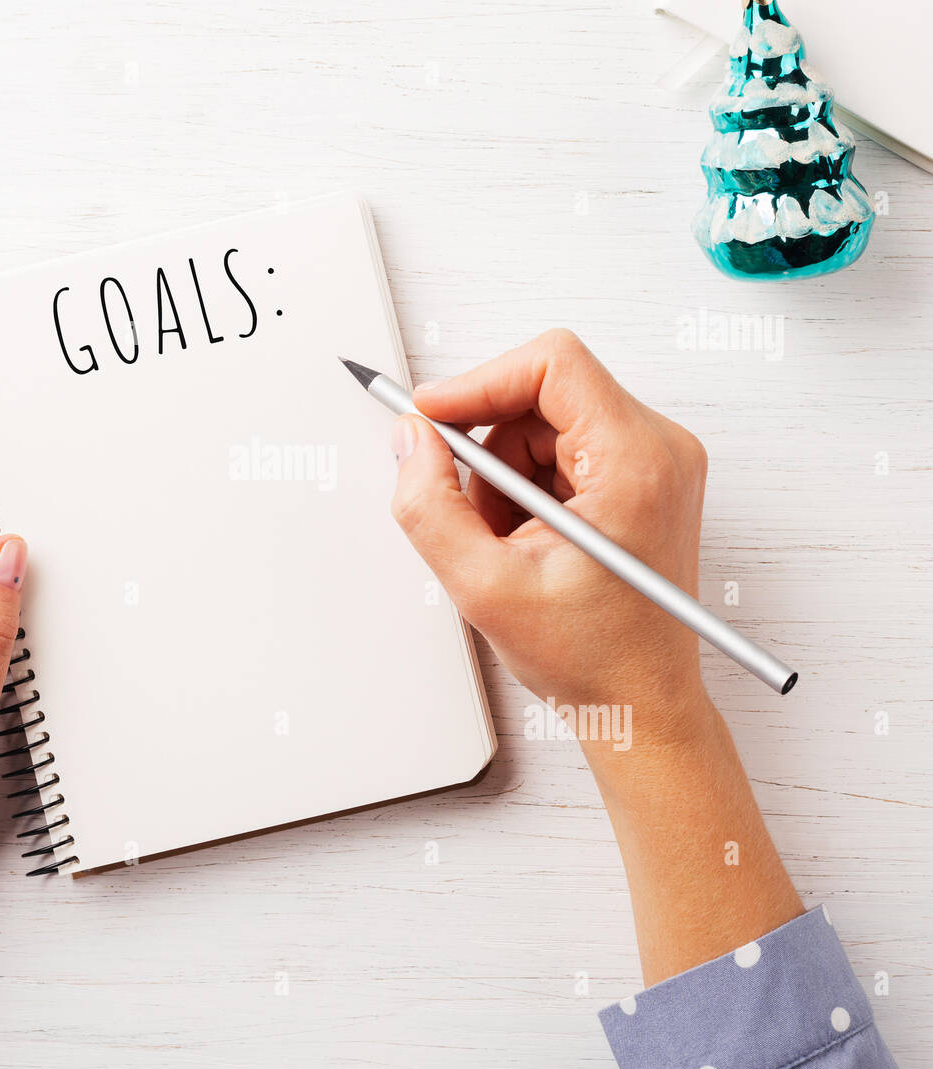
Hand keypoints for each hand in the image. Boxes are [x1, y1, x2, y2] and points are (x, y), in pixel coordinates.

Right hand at [390, 329, 708, 727]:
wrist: (639, 705)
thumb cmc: (592, 659)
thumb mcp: (484, 586)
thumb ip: (430, 505)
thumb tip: (409, 439)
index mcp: (636, 464)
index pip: (552, 364)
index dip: (478, 382)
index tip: (431, 417)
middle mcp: (659, 449)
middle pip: (543, 394)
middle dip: (489, 451)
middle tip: (473, 516)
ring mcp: (654, 462)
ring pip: (544, 424)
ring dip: (503, 476)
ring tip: (507, 546)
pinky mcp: (640, 478)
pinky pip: (560, 450)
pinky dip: (525, 490)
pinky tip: (528, 544)